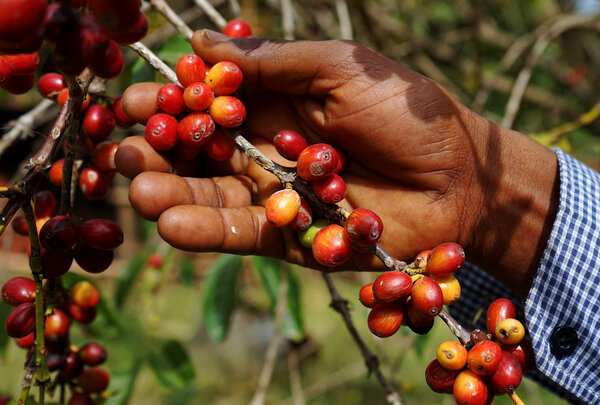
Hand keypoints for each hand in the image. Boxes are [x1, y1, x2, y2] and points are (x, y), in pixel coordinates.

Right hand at [116, 30, 558, 296]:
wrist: (459, 176)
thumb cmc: (407, 111)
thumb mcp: (341, 68)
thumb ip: (274, 63)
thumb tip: (203, 46)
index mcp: (275, 101)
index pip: (209, 101)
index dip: (171, 100)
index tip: (135, 99)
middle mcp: (267, 147)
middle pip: (198, 151)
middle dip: (160, 149)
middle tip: (125, 149)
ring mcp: (275, 193)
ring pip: (211, 194)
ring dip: (171, 193)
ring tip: (139, 189)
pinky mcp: (290, 236)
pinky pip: (242, 233)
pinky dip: (207, 230)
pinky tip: (171, 225)